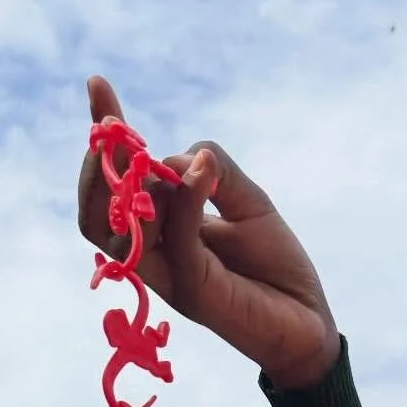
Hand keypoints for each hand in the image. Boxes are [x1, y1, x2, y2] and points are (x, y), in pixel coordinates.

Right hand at [78, 75, 342, 389]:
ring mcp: (170, 277)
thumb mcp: (247, 201)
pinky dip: (186, 199)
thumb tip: (174, 161)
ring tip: (147, 152)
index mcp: (159, 232)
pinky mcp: (196, 292)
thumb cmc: (277, 266)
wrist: (311, 322)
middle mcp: (155, 256)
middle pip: (95, 215)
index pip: (112, 187)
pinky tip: (203, 172)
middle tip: (114, 124)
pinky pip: (179, 239)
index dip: (101, 138)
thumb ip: (213, 171)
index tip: (97, 85)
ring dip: (126, 184)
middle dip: (97, 164)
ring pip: (118, 233)